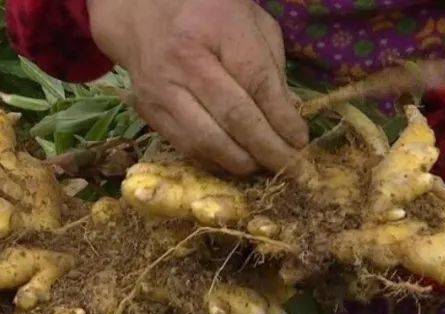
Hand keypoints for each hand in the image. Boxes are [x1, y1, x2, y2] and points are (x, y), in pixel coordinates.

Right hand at [88, 0, 308, 174]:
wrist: (143, 15)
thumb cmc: (208, 15)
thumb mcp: (250, 22)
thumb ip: (272, 65)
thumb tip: (288, 117)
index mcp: (216, 26)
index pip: (257, 82)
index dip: (282, 118)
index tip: (301, 141)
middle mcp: (184, 60)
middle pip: (233, 116)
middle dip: (267, 148)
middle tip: (291, 167)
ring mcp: (161, 89)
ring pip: (207, 140)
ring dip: (241, 161)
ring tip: (264, 167)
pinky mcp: (149, 111)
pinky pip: (186, 147)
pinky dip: (215, 161)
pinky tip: (235, 162)